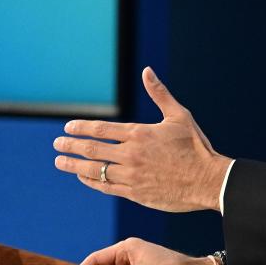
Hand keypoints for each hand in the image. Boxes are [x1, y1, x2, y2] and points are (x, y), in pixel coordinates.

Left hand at [53, 67, 231, 211]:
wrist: (209, 180)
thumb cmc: (196, 146)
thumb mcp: (178, 115)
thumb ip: (159, 93)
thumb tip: (147, 71)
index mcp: (139, 134)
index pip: (101, 129)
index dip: (81, 128)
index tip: (67, 127)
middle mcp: (131, 155)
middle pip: (92, 150)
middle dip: (70, 146)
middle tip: (56, 145)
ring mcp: (132, 176)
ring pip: (95, 171)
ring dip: (74, 166)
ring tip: (60, 163)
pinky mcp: (136, 193)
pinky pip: (107, 187)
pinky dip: (92, 182)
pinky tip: (82, 178)